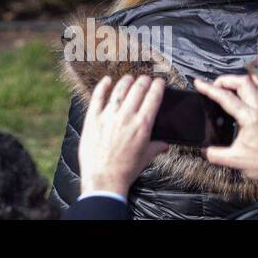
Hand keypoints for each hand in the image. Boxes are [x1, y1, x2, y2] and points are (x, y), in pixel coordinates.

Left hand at [78, 75, 167, 197]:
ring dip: (126, 82)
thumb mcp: (145, 158)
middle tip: (145, 79)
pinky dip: (102, 86)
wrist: (103, 178)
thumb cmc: (125, 170)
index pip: (153, 99)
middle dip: (143, 81)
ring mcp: (108, 116)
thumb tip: (165, 144)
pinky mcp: (92, 118)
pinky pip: (97, 97)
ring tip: (129, 78)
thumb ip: (156, 147)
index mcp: (142, 126)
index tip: (159, 82)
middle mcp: (126, 117)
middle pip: (137, 91)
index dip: (157, 87)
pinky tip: (106, 80)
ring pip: (119, 91)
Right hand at [196, 74, 257, 179]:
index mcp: (249, 118)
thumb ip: (217, 155)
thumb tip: (206, 150)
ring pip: (256, 82)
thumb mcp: (236, 160)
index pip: (225, 97)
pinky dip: (255, 85)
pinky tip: (249, 92)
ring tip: (230, 86)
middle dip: (225, 80)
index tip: (198, 83)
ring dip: (240, 81)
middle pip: (242, 81)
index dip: (209, 89)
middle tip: (215, 86)